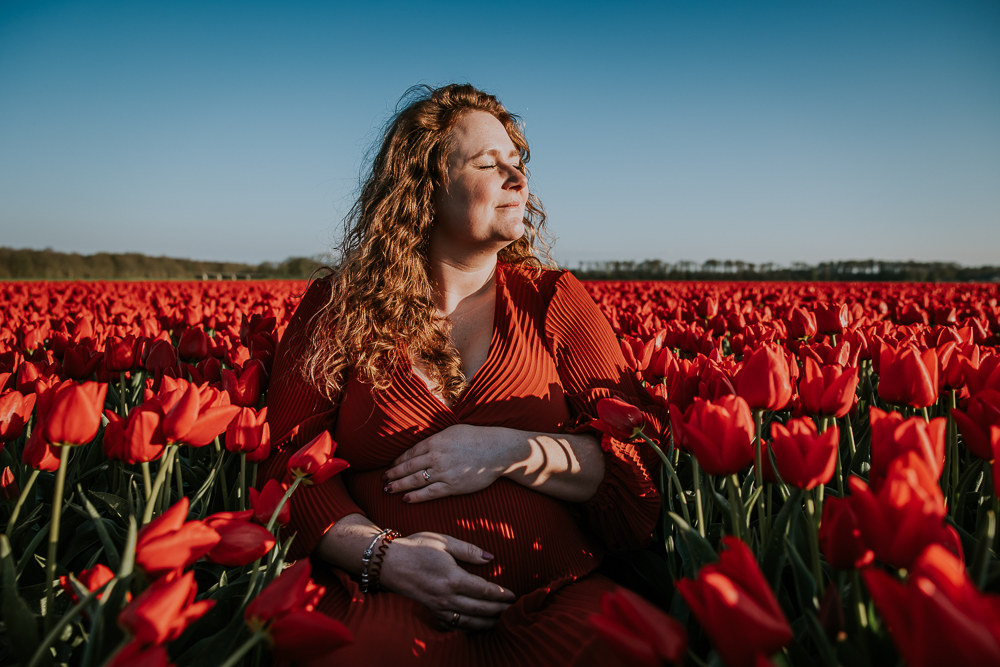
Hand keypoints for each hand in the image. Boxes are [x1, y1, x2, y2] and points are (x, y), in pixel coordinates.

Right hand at [378, 531, 516, 629]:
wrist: (388, 563)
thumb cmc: (416, 547)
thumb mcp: (443, 541)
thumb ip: (468, 550)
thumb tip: (490, 557)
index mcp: (452, 578)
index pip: (484, 590)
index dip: (501, 594)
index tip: (513, 595)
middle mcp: (446, 596)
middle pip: (479, 609)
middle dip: (499, 611)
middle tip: (513, 610)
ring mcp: (438, 607)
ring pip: (468, 621)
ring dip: (487, 622)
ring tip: (501, 621)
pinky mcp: (431, 611)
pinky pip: (454, 625)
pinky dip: (468, 628)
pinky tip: (477, 627)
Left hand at [383, 424, 514, 502]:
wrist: (497, 450)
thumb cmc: (477, 438)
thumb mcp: (453, 431)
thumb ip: (436, 438)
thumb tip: (423, 443)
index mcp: (435, 442)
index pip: (410, 453)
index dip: (398, 461)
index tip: (390, 465)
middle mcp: (436, 457)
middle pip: (408, 467)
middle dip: (393, 474)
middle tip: (382, 479)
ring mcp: (443, 472)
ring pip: (415, 481)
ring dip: (399, 485)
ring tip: (387, 489)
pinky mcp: (453, 486)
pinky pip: (430, 493)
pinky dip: (416, 497)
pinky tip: (405, 499)